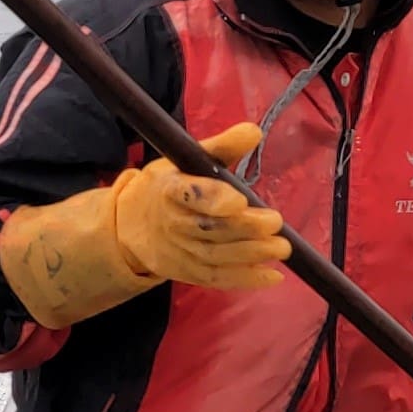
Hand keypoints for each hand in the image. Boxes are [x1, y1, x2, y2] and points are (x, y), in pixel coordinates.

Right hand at [0, 124, 289, 329]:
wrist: (131, 224)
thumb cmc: (168, 186)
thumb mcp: (186, 160)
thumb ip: (221, 147)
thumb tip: (254, 131)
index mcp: (168, 189)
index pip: (188, 194)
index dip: (213, 199)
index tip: (239, 199)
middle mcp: (171, 223)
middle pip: (208, 229)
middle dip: (244, 228)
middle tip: (275, 222)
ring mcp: (177, 251)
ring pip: (215, 257)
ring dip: (251, 254)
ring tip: (281, 248)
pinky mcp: (186, 272)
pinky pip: (216, 279)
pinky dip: (245, 280)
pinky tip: (272, 276)